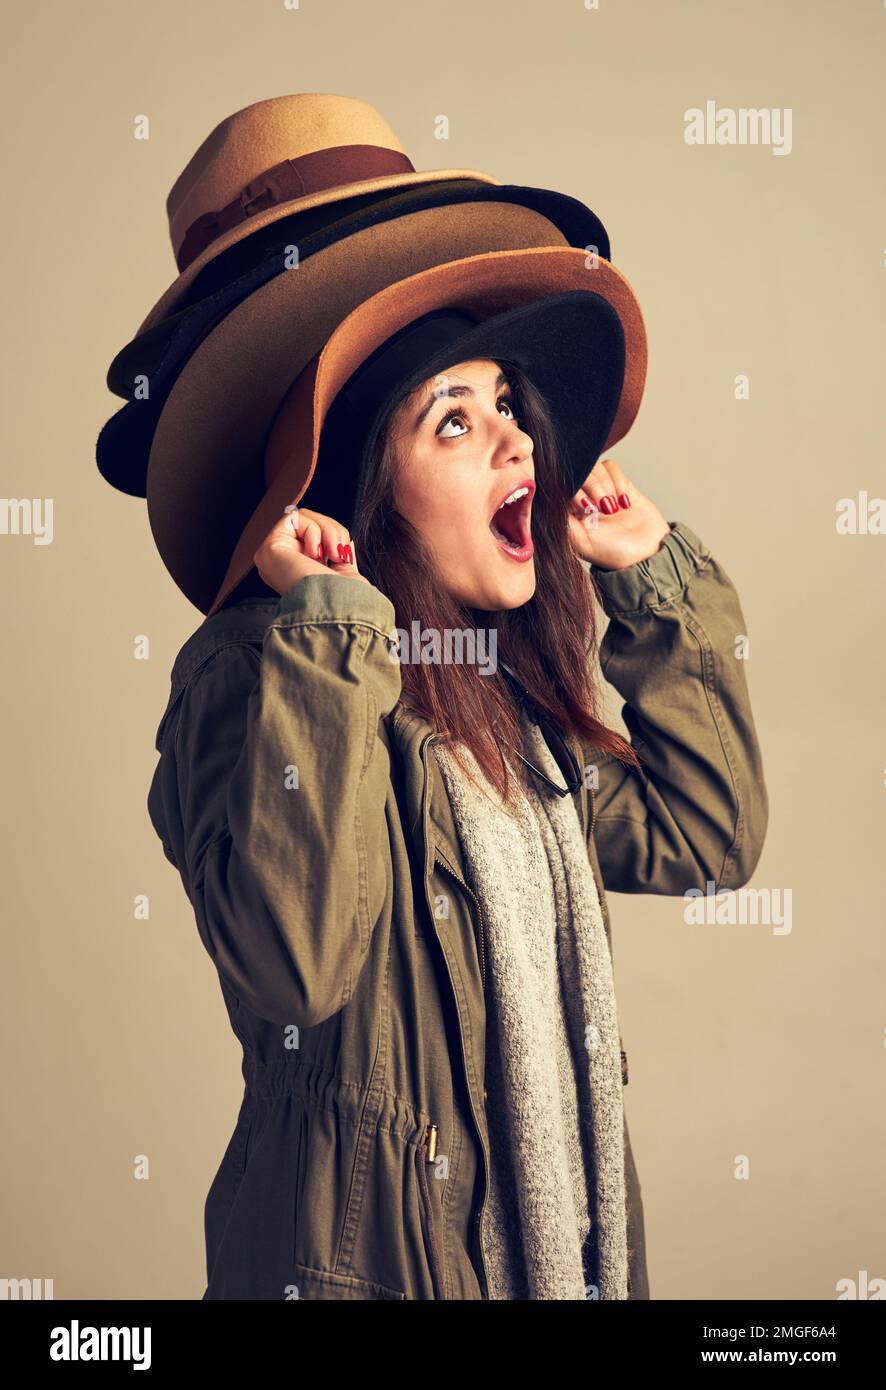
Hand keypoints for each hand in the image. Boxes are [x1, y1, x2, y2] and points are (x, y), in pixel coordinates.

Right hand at [253, 504, 369, 593]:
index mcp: (299, 572)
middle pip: (312, 525)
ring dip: (328, 531)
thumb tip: (341, 539)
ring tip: (332, 555)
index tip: (345, 557)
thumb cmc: (342, 600)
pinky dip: (314, 530)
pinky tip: (314, 554)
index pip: (317, 538)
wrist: (335, 609)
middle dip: (334, 532)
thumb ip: (338, 552)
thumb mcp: (346, 572)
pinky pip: (295, 517)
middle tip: (339, 555)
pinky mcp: (269, 547)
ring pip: (305, 517)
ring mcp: (274, 557)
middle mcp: (284, 565)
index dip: (335, 538)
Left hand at [567, 457, 670, 569]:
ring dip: (606, 485)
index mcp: (568, 513)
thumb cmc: (614, 554)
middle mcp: (581, 499)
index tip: (587, 507)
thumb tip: (549, 497)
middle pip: (579, 472)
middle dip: (593, 487)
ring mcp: (599, 490)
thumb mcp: (581, 541)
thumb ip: (562, 520)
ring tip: (615, 508)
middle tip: (604, 508)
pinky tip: (624, 501)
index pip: (561, 485)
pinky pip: (611, 467)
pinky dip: (618, 481)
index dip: (574, 491)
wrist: (648, 553)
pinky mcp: (617, 483)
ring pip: (594, 467)